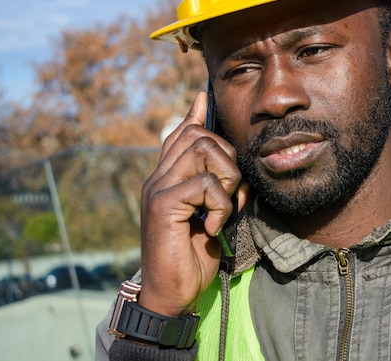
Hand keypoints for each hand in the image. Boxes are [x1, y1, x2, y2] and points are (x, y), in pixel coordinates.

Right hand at [137, 92, 246, 316]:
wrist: (170, 293)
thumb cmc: (192, 256)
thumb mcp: (210, 216)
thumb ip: (215, 188)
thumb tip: (232, 166)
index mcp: (166, 178)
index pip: (179, 134)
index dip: (195, 116)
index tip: (204, 98)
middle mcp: (158, 177)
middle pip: (197, 135)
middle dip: (227, 157)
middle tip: (229, 191)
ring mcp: (157, 188)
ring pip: (203, 150)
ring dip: (226, 179)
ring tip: (222, 208)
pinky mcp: (163, 203)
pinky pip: (205, 183)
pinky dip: (220, 205)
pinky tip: (212, 226)